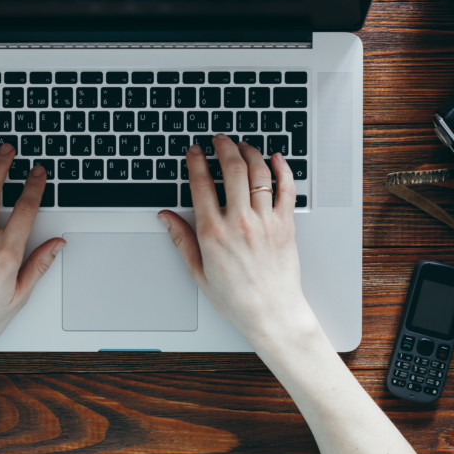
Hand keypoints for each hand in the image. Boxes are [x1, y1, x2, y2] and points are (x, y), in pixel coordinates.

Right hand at [158, 134, 311, 344]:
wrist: (271, 314)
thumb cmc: (236, 299)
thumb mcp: (198, 272)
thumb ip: (181, 240)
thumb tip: (166, 217)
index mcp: (213, 233)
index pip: (201, 184)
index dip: (196, 161)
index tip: (194, 151)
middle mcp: (239, 223)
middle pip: (232, 170)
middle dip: (223, 147)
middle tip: (218, 139)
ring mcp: (265, 222)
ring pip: (259, 173)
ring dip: (250, 152)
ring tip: (242, 145)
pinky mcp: (286, 225)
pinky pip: (287, 189)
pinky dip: (283, 169)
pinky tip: (276, 158)